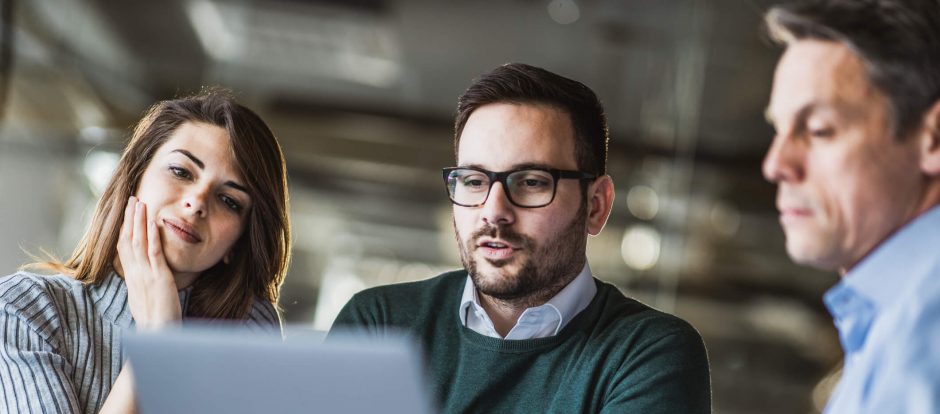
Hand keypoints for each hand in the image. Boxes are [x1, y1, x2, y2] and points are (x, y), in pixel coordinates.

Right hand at [116, 196, 181, 329]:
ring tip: (139, 202)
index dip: (124, 229)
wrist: (157, 336)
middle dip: (129, 218)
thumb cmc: (155, 322)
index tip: (126, 214)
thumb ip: (143, 286)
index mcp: (132, 278)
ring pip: (138, 241)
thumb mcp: (144, 300)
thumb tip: (144, 280)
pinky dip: (151, 235)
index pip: (125, 248)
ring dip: (138, 220)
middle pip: (128, 240)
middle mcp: (135, 273)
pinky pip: (153, 252)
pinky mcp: (159, 277)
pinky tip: (152, 221)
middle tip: (131, 199)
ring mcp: (146, 274)